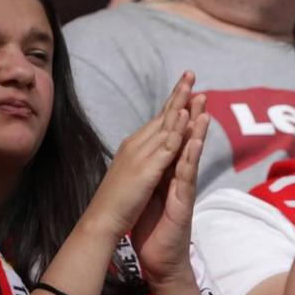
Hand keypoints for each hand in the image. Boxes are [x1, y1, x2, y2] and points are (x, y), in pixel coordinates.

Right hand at [85, 73, 199, 237]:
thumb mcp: (130, 176)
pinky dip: (176, 131)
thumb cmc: (115, 203)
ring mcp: (142, 156)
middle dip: (178, 94)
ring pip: (165, 126)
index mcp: (134, 147)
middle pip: (163, 116)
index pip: (157, 121)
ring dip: (180, 105)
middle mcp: (137, 145)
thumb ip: (140, 162)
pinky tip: (187, 116)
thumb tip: (147, 155)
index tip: (184, 86)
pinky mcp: (147, 170)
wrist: (101, 221)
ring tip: (193, 85)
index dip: (172, 103)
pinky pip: (166, 147)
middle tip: (190, 73)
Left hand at [132, 92, 210, 294]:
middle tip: (197, 86)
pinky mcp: (184, 201)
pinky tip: (195, 140)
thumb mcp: (149, 194)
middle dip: (191, 112)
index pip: (171, 137)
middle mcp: (177, 176)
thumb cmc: (153, 229)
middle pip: (185, 139)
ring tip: (202, 106)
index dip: (175, 113)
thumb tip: (149, 155)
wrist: (159, 261)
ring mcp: (183, 188)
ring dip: (196, 129)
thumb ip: (154, 174)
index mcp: (165, 171)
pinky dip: (191, 155)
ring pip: (190, 153)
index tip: (180, 89)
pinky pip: (188, 174)